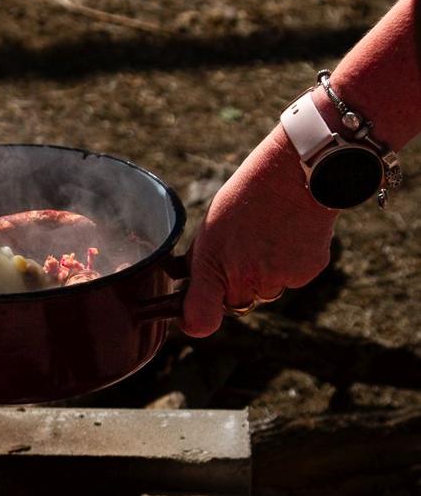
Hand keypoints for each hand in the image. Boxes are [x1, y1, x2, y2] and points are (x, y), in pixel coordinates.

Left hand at [180, 125, 338, 336]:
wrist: (293, 175)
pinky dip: (291, 264)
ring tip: (267, 235)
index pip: (200, 320)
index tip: (192, 313)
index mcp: (213, 268)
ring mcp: (278, 279)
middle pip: (238, 302)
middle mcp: (245, 281)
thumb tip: (188, 295)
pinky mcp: (306, 272)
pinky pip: (293, 279)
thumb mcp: (209, 232)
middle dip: (236, 284)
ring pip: (267, 291)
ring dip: (265, 274)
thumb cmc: (244, 200)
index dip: (197, 316)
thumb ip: (200, 267)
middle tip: (243, 248)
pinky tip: (289, 235)